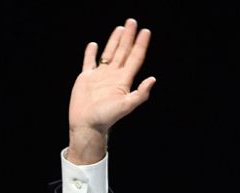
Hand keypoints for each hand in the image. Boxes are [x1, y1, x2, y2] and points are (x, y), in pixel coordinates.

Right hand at [67, 18, 154, 164]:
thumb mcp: (127, 106)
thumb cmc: (107, 117)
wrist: (88, 124)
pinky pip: (89, 62)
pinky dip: (91, 53)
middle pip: (124, 52)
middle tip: (132, 22)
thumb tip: (153, 79)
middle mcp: (114, 76)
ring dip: (115, 41)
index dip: (140, 44)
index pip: (135, 58)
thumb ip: (140, 93)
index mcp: (124, 80)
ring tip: (121, 29)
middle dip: (129, 37)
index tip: (146, 31)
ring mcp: (101, 76)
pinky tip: (94, 44)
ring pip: (109, 53)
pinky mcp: (87, 78)